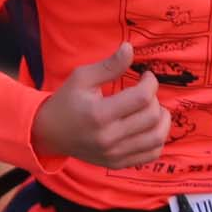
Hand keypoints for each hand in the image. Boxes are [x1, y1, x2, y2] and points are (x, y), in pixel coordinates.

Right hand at [30, 43, 169, 169]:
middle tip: (144, 93)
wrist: (49, 134)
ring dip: (162, 120)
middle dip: (154, 99)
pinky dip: (158, 139)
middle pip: (152, 116)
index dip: (150, 83)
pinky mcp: (118, 163)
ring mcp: (114, 154)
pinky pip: (151, 153)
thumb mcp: (82, 77)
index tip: (145, 77)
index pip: (142, 98)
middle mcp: (108, 138)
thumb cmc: (66, 102)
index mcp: (99, 114)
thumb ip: (109, 65)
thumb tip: (130, 49)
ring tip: (152, 110)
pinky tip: (149, 127)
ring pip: (157, 137)